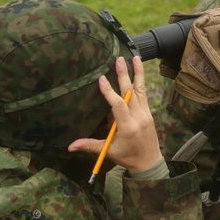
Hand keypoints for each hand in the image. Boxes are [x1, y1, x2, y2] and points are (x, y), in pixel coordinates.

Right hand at [68, 56, 162, 173]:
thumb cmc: (128, 157)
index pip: (118, 105)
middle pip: (130, 93)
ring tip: (134, 57)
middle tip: (118, 59)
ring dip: (137, 73)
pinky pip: (144, 94)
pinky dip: (141, 81)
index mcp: (128, 127)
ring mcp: (146, 113)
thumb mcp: (108, 151)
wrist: (150, 162)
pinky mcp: (149, 112)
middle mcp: (138, 117)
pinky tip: (139, 69)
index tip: (101, 79)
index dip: (110, 92)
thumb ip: (90, 146)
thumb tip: (69, 146)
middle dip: (124, 75)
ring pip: (141, 90)